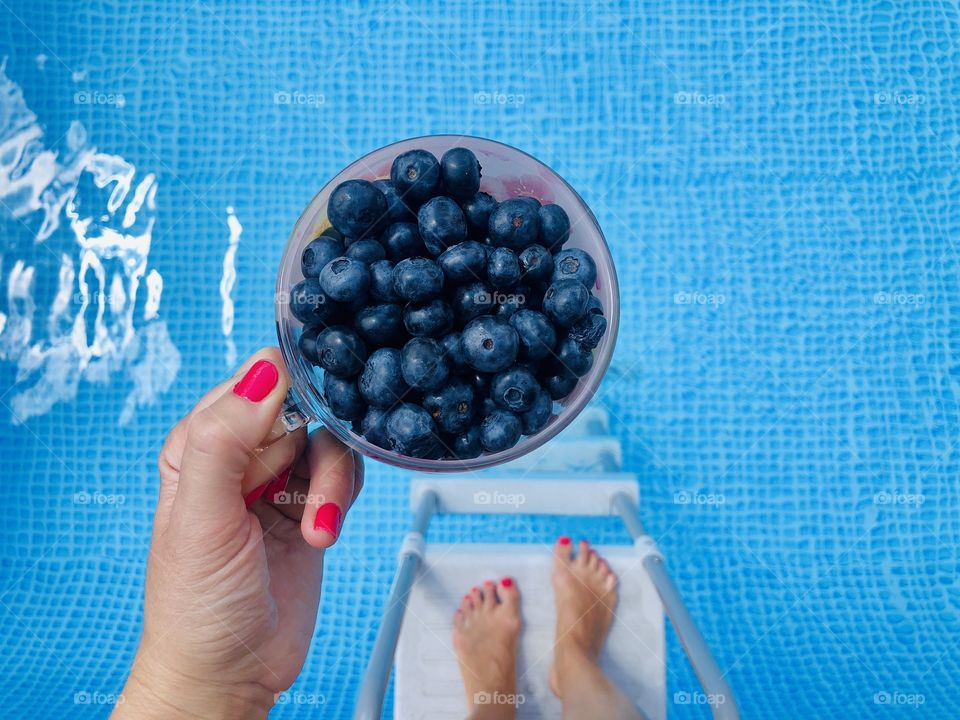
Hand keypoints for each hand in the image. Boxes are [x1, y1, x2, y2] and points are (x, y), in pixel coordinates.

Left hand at [114, 348, 363, 719]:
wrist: (231, 673)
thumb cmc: (196, 604)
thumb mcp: (202, 516)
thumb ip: (224, 438)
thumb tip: (264, 367)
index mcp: (200, 443)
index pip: (254, 383)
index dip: (286, 396)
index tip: (304, 425)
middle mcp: (241, 454)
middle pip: (302, 409)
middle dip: (314, 450)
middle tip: (306, 496)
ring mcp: (279, 480)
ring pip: (329, 442)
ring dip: (333, 485)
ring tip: (316, 529)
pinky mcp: (311, 506)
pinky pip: (345, 475)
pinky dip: (342, 501)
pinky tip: (321, 536)